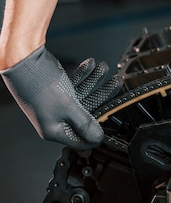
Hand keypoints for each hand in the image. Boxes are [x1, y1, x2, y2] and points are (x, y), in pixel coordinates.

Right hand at [1, 46, 120, 148]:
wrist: (22, 62)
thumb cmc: (41, 87)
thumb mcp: (68, 108)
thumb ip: (85, 124)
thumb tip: (97, 139)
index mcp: (56, 130)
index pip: (82, 140)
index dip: (98, 134)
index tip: (114, 125)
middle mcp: (56, 119)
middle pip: (87, 113)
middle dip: (103, 95)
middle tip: (116, 83)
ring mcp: (57, 104)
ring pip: (83, 95)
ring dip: (95, 81)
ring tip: (105, 68)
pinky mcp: (56, 91)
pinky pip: (75, 85)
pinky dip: (83, 75)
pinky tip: (91, 64)